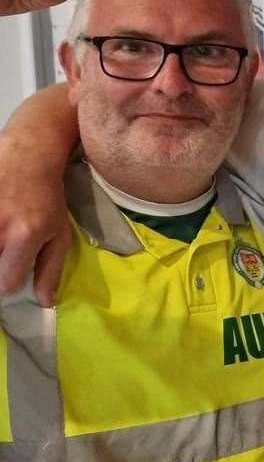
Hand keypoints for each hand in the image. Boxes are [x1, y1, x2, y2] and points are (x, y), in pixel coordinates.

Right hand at [0, 137, 70, 305]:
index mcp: (24, 235)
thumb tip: (44, 302)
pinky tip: (0, 225)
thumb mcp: (59, 235)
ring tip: (4, 240)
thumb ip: (51, 270)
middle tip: (7, 253)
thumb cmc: (48, 200)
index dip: (7, 283)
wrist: (26, 159)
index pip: (5, 282)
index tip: (11, 274)